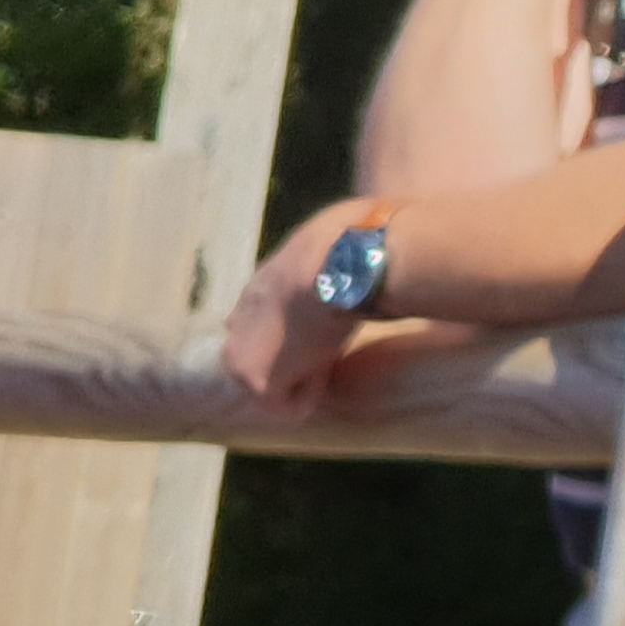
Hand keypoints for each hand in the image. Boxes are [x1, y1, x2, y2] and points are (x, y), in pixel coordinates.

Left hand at [219, 199, 378, 410]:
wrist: (343, 262)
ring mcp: (242, 356)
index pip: (261, 320)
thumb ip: (341, 242)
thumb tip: (385, 220)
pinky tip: (331, 368)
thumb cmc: (354, 239)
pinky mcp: (259, 383)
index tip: (327, 325)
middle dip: (290, 361)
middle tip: (329, 349)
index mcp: (259, 286)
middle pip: (256, 357)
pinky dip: (312, 394)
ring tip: (333, 357)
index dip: (295, 329)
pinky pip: (288, 405)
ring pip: (272, 383)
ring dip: (301, 378)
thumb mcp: (338, 232)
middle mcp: (239, 320)